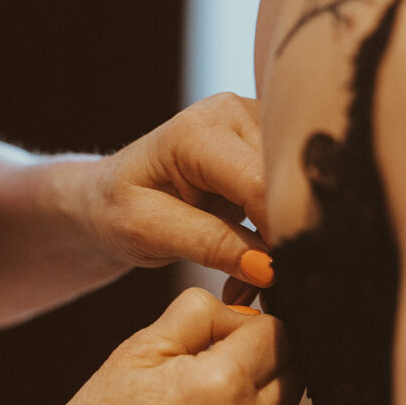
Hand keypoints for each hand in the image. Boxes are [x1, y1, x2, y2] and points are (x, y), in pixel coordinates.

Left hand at [82, 93, 274, 298]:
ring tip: (252, 282)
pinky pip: (291, 191)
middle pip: (285, 183)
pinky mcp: (269, 145)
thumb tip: (270, 267)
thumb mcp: (149, 231)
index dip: (276, 232)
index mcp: (199, 130)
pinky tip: (256, 261)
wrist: (108, 195)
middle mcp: (235, 114)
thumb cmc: (118, 210)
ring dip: (282, 241)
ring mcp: (257, 124)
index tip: (279, 279)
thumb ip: (210, 244)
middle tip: (265, 290)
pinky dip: (279, 232)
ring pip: (297, 189)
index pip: (259, 183)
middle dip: (282, 241)